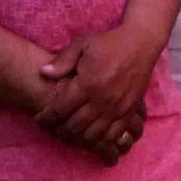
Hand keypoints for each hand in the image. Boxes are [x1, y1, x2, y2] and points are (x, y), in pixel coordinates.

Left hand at [35, 28, 162, 157]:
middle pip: (75, 126)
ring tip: (70, 133)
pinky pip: (113, 133)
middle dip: (60, 130)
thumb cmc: (109, 42)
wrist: (141, 43)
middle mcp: (102, 99)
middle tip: (53, 128)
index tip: (38, 119)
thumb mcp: (82, 44)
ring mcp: (117, 107)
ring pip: (93, 134)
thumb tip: (43, 73)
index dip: (46, 117)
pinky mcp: (129, 110)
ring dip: (78, 137)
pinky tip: (93, 134)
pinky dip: (101, 138)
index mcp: (87, 83)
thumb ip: (62, 61)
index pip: (60, 109)